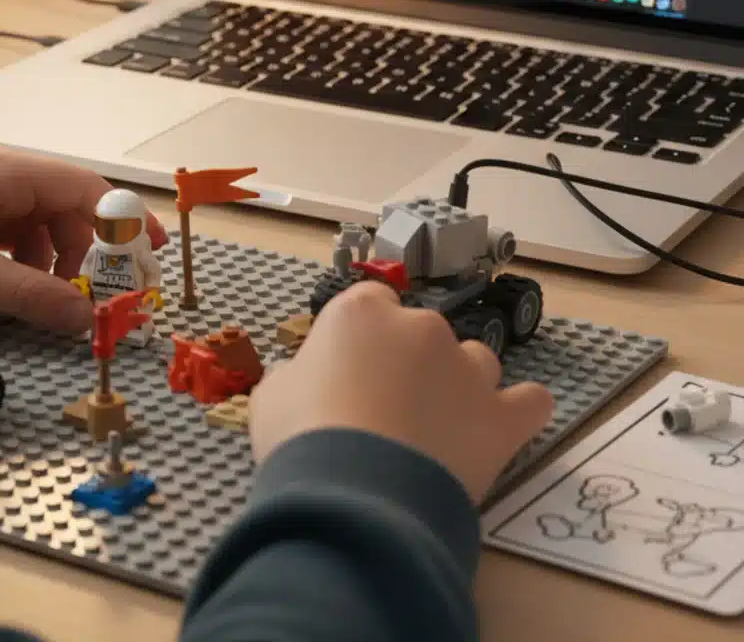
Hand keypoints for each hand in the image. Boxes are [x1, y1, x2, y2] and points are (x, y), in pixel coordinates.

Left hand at [0, 147, 168, 333]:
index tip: (154, 252)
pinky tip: (15, 292)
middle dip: (90, 253)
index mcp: (9, 172)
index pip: (88, 187)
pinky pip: (20, 241)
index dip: (126, 218)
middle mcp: (3, 177)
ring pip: (47, 230)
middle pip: (71, 210)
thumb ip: (35, 296)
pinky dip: (28, 267)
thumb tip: (87, 320)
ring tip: (45, 300)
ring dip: (56, 265)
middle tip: (103, 296)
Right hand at [250, 282, 553, 502]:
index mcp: (361, 312)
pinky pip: (530, 402)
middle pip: (422, 332)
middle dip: (409, 363)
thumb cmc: (302, 438)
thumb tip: (301, 380)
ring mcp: (467, 369)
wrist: (355, 499)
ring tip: (437, 429)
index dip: (360, 339)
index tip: (350, 372)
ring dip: (460, 384)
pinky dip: (518, 412)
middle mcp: (420, 327)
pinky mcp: (502, 417)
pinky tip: (501, 428)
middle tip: (385, 412)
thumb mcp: (273, 397)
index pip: (369, 303)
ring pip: (475, 362)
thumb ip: (296, 376)